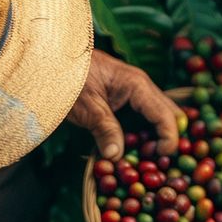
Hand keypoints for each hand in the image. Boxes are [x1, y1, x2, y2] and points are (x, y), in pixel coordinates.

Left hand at [66, 50, 181, 159]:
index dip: (170, 138)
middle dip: (169, 138)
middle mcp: (142, 88)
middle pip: (171, 115)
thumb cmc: (68, 78)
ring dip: (156, 138)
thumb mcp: (87, 106)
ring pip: (159, 118)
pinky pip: (143, 118)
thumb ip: (105, 130)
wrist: (51, 61)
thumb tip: (116, 156)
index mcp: (137, 85)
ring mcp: (135, 93)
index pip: (166, 115)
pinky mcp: (125, 100)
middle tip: (157, 160)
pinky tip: (132, 149)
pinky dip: (143, 135)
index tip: (161, 158)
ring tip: (145, 159)